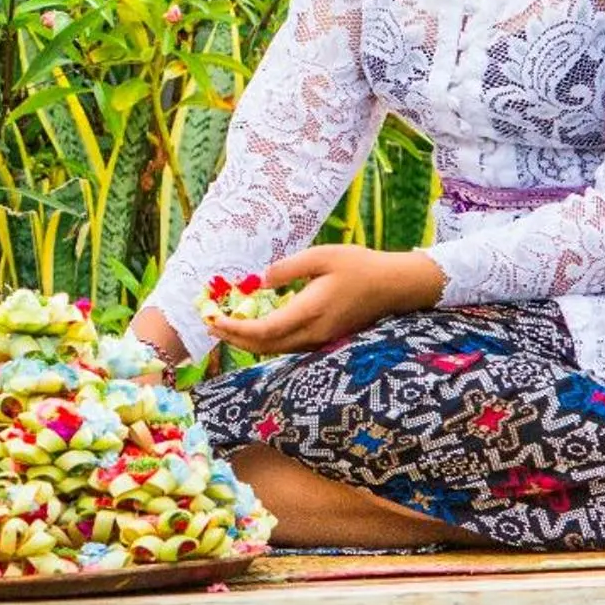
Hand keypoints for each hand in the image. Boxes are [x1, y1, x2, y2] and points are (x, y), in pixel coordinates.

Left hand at [204, 245, 445, 354]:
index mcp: (310, 311)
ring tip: (226, 326)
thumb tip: (260, 280)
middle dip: (234, 339)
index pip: (264, 331)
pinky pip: (289, 346)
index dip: (235, 330)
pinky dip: (266, 340)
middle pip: (265, 346)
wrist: (394, 286)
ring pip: (277, 349)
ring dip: (248, 341)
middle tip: (210, 324)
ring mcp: (321, 340)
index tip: (212, 320)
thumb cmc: (359, 266)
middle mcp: (314, 333)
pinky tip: (255, 326)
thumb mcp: (321, 256)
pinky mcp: (325, 339)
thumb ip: (287, 268)